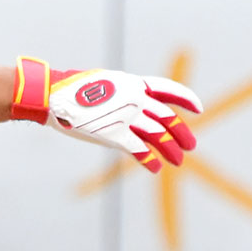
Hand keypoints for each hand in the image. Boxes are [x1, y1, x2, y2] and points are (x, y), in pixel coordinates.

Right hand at [10, 57, 201, 171]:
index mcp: (133, 84)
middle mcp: (135, 99)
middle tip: (190, 145)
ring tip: (178, 161)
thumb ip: (124, 92)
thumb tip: (135, 102)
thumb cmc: (74, 88)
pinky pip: (140, 150)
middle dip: (182, 133)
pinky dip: (150, 161)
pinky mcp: (115, 135)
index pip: (168, 89)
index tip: (198, 110)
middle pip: (168, 118)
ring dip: (171, 150)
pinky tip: (155, 168)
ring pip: (159, 136)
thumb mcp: (106, 82)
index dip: (186, 99)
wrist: (53, 96)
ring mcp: (126, 117)